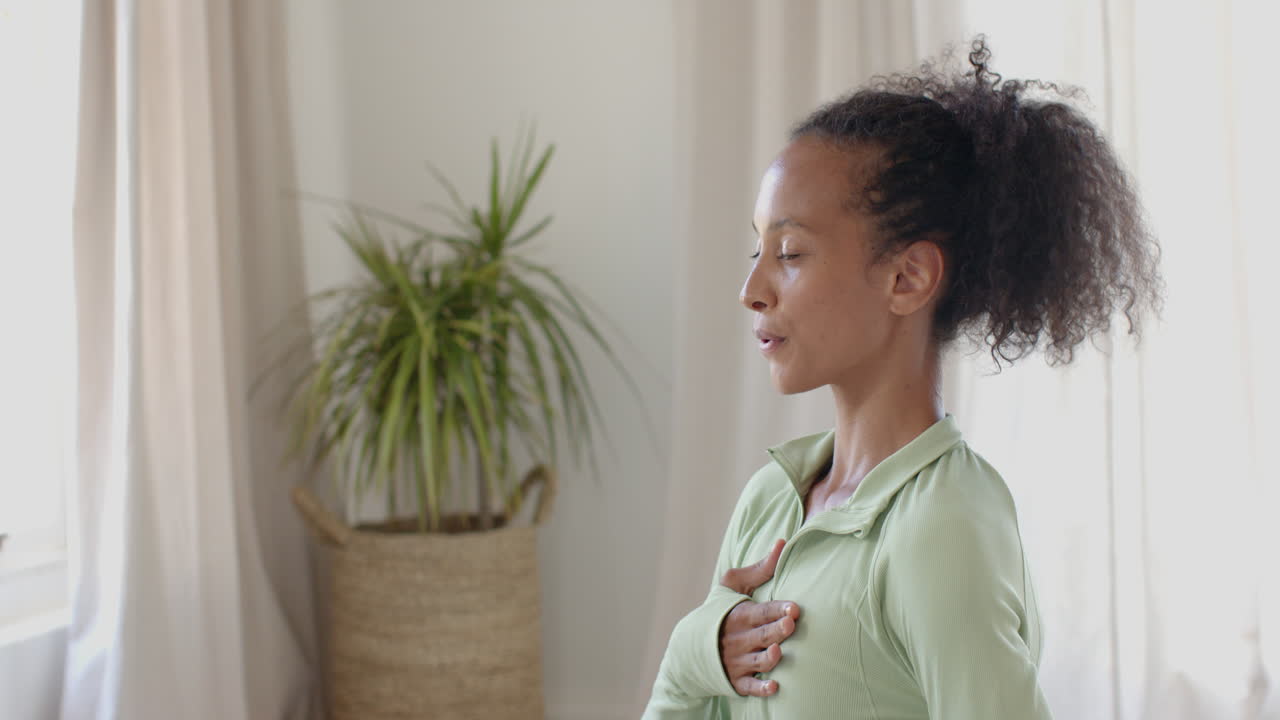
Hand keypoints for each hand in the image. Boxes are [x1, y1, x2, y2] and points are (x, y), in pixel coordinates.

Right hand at [717, 538, 801, 696]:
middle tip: (790, 623)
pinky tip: (774, 686)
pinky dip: (761, 688)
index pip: (760, 612)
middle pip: (761, 635)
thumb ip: (760, 568)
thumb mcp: (732, 586)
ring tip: (779, 651)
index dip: (776, 610)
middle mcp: (739, 639)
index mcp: (739, 615)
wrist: (691, 647)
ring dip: (768, 657)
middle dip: (775, 630)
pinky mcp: (737, 681)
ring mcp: (737, 662)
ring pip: (756, 661)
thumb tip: (783, 543)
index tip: (793, 607)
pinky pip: (749, 687)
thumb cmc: (719, 611)